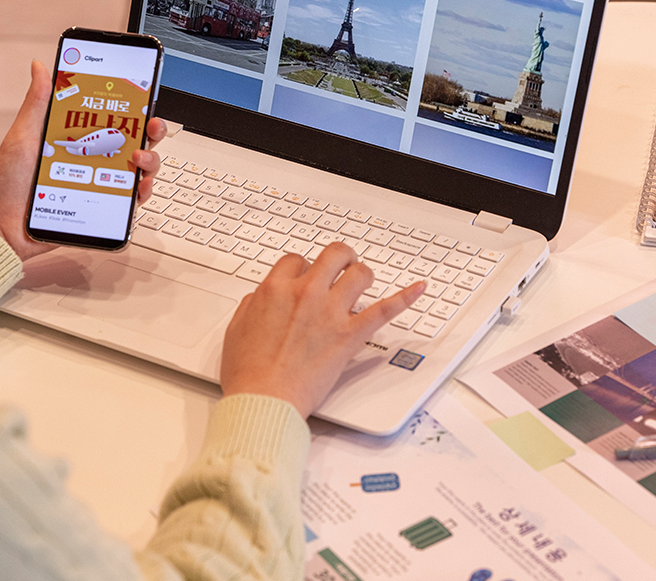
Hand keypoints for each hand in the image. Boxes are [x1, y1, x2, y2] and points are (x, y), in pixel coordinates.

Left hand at [0, 60, 166, 261]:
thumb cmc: (5, 182)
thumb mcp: (22, 136)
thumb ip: (36, 102)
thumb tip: (40, 67)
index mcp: (77, 139)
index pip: (112, 119)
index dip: (133, 108)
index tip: (143, 100)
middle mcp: (92, 160)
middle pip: (134, 142)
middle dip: (151, 132)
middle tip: (151, 128)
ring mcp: (99, 185)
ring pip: (140, 171)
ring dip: (150, 161)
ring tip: (139, 159)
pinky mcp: (101, 209)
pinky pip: (130, 202)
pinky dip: (141, 193)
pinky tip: (138, 186)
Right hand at [219, 242, 424, 419]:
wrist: (263, 400)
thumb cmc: (247, 373)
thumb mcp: (236, 329)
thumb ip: (252, 305)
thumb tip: (261, 297)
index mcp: (275, 289)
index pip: (297, 259)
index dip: (303, 267)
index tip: (306, 277)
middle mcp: (305, 293)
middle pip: (333, 255)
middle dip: (340, 257)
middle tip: (342, 265)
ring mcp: (330, 313)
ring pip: (360, 274)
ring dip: (363, 274)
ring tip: (362, 281)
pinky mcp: (349, 335)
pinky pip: (384, 309)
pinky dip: (405, 297)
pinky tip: (418, 288)